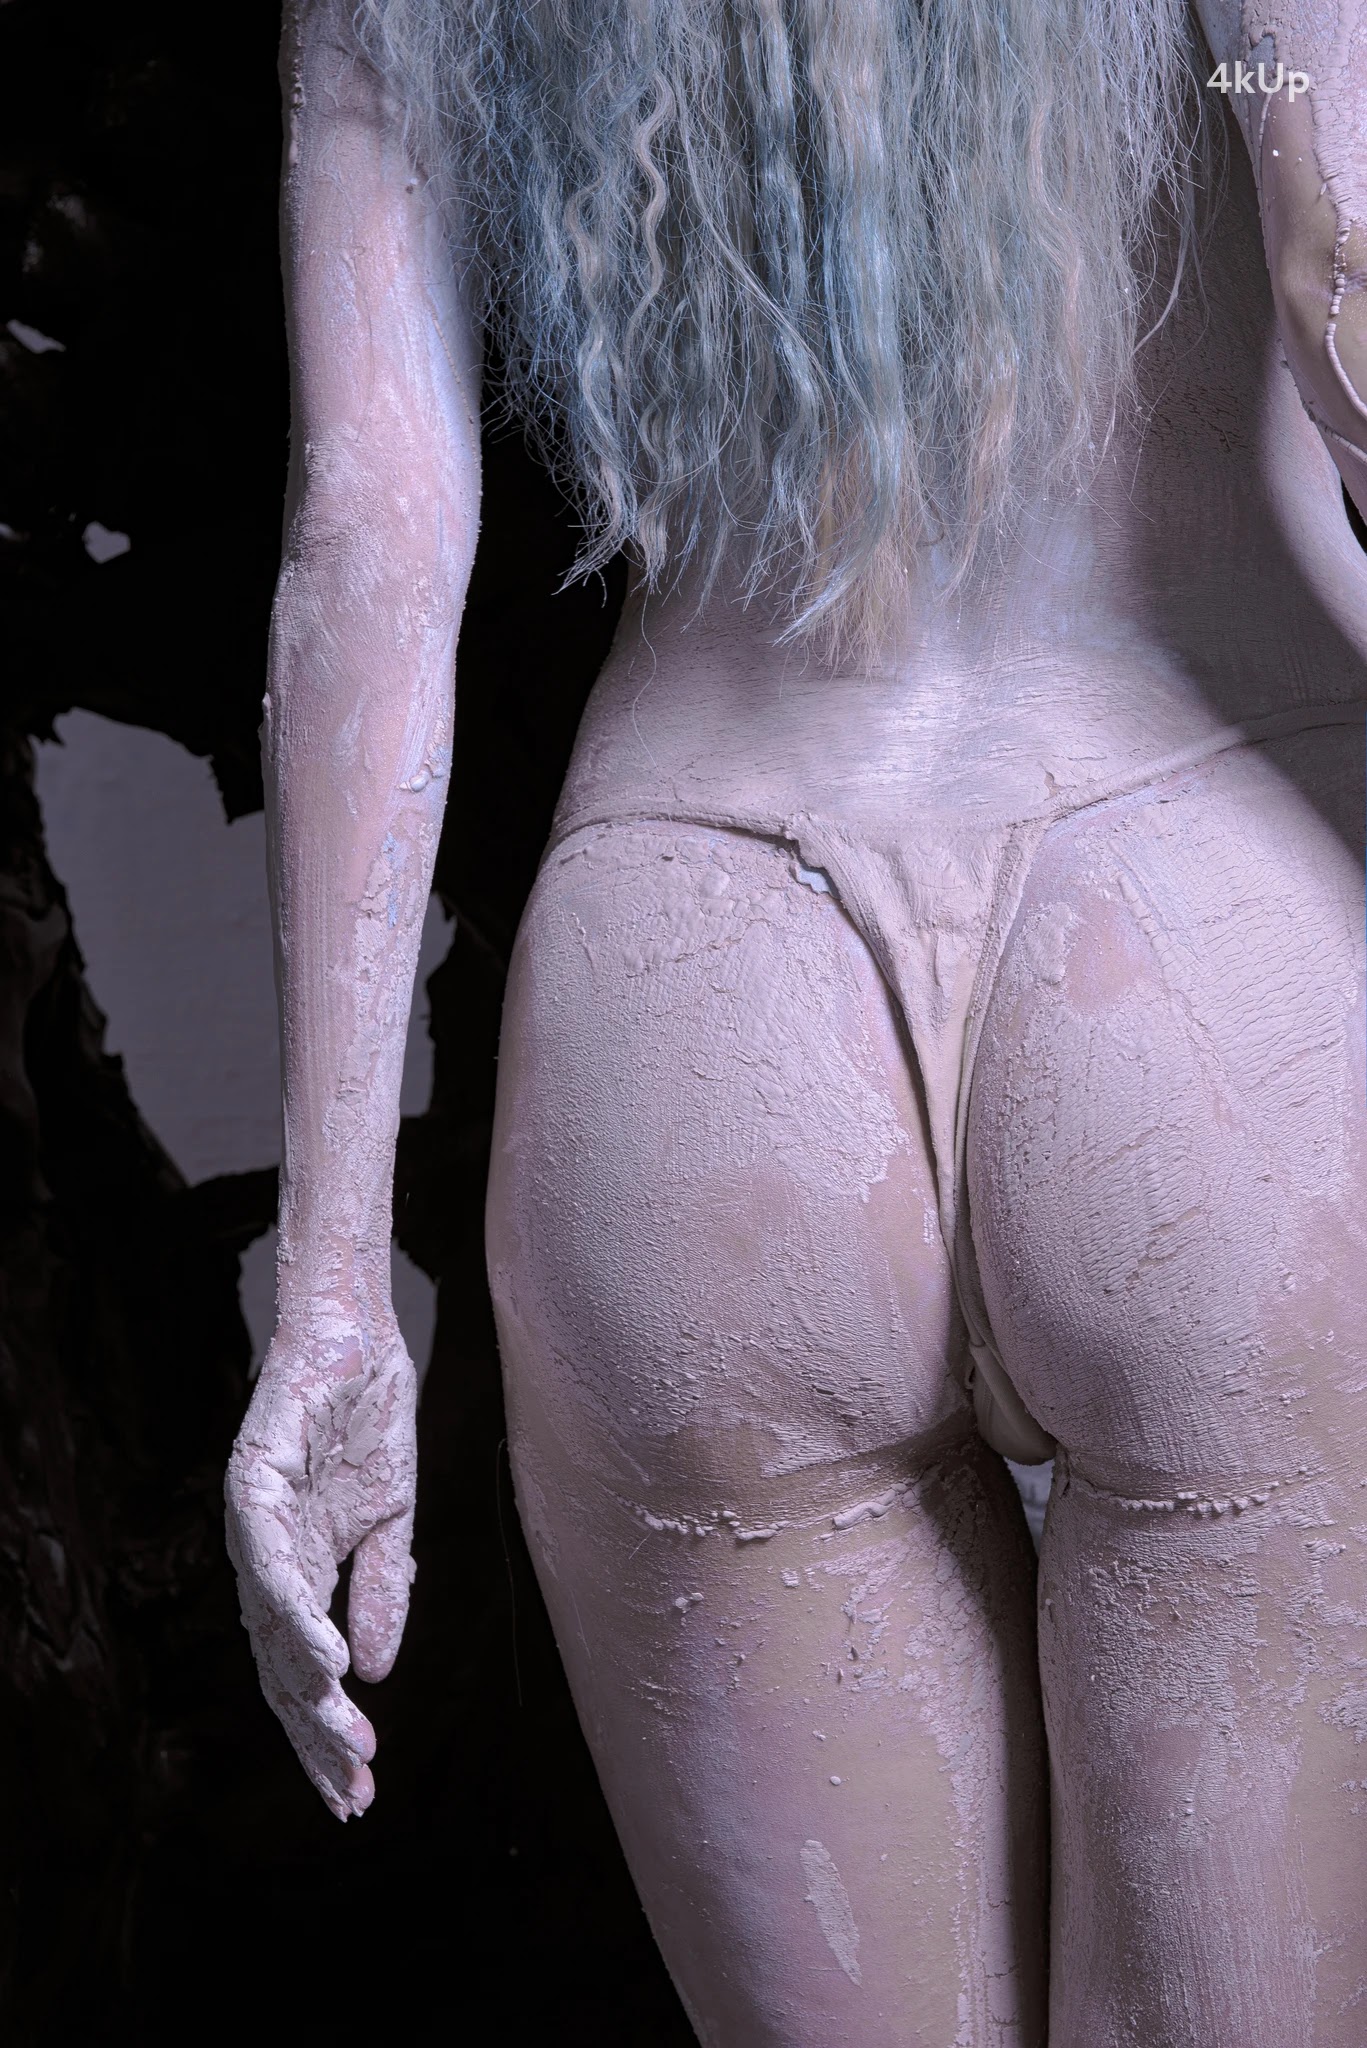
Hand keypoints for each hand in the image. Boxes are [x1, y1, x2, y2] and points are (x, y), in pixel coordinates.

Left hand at [225, 1312, 417, 1819]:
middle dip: (316, 1734)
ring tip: (343, 1730)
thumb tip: (378, 1671)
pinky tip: (327, 1653)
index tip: (359, 1793)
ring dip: (308, 1683)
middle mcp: (265, 1558)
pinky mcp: (255, 1478)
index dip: (327, 1735)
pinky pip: (271, 1558)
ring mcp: (255, 1522)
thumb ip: (380, 1592)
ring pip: (271, 1623)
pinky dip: (296, 1610)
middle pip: (279, 1667)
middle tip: (352, 1791)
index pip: (303, 1673)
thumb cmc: (368, 1418)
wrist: (358, 1332)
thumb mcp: (392, 1520)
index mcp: (300, 1572)